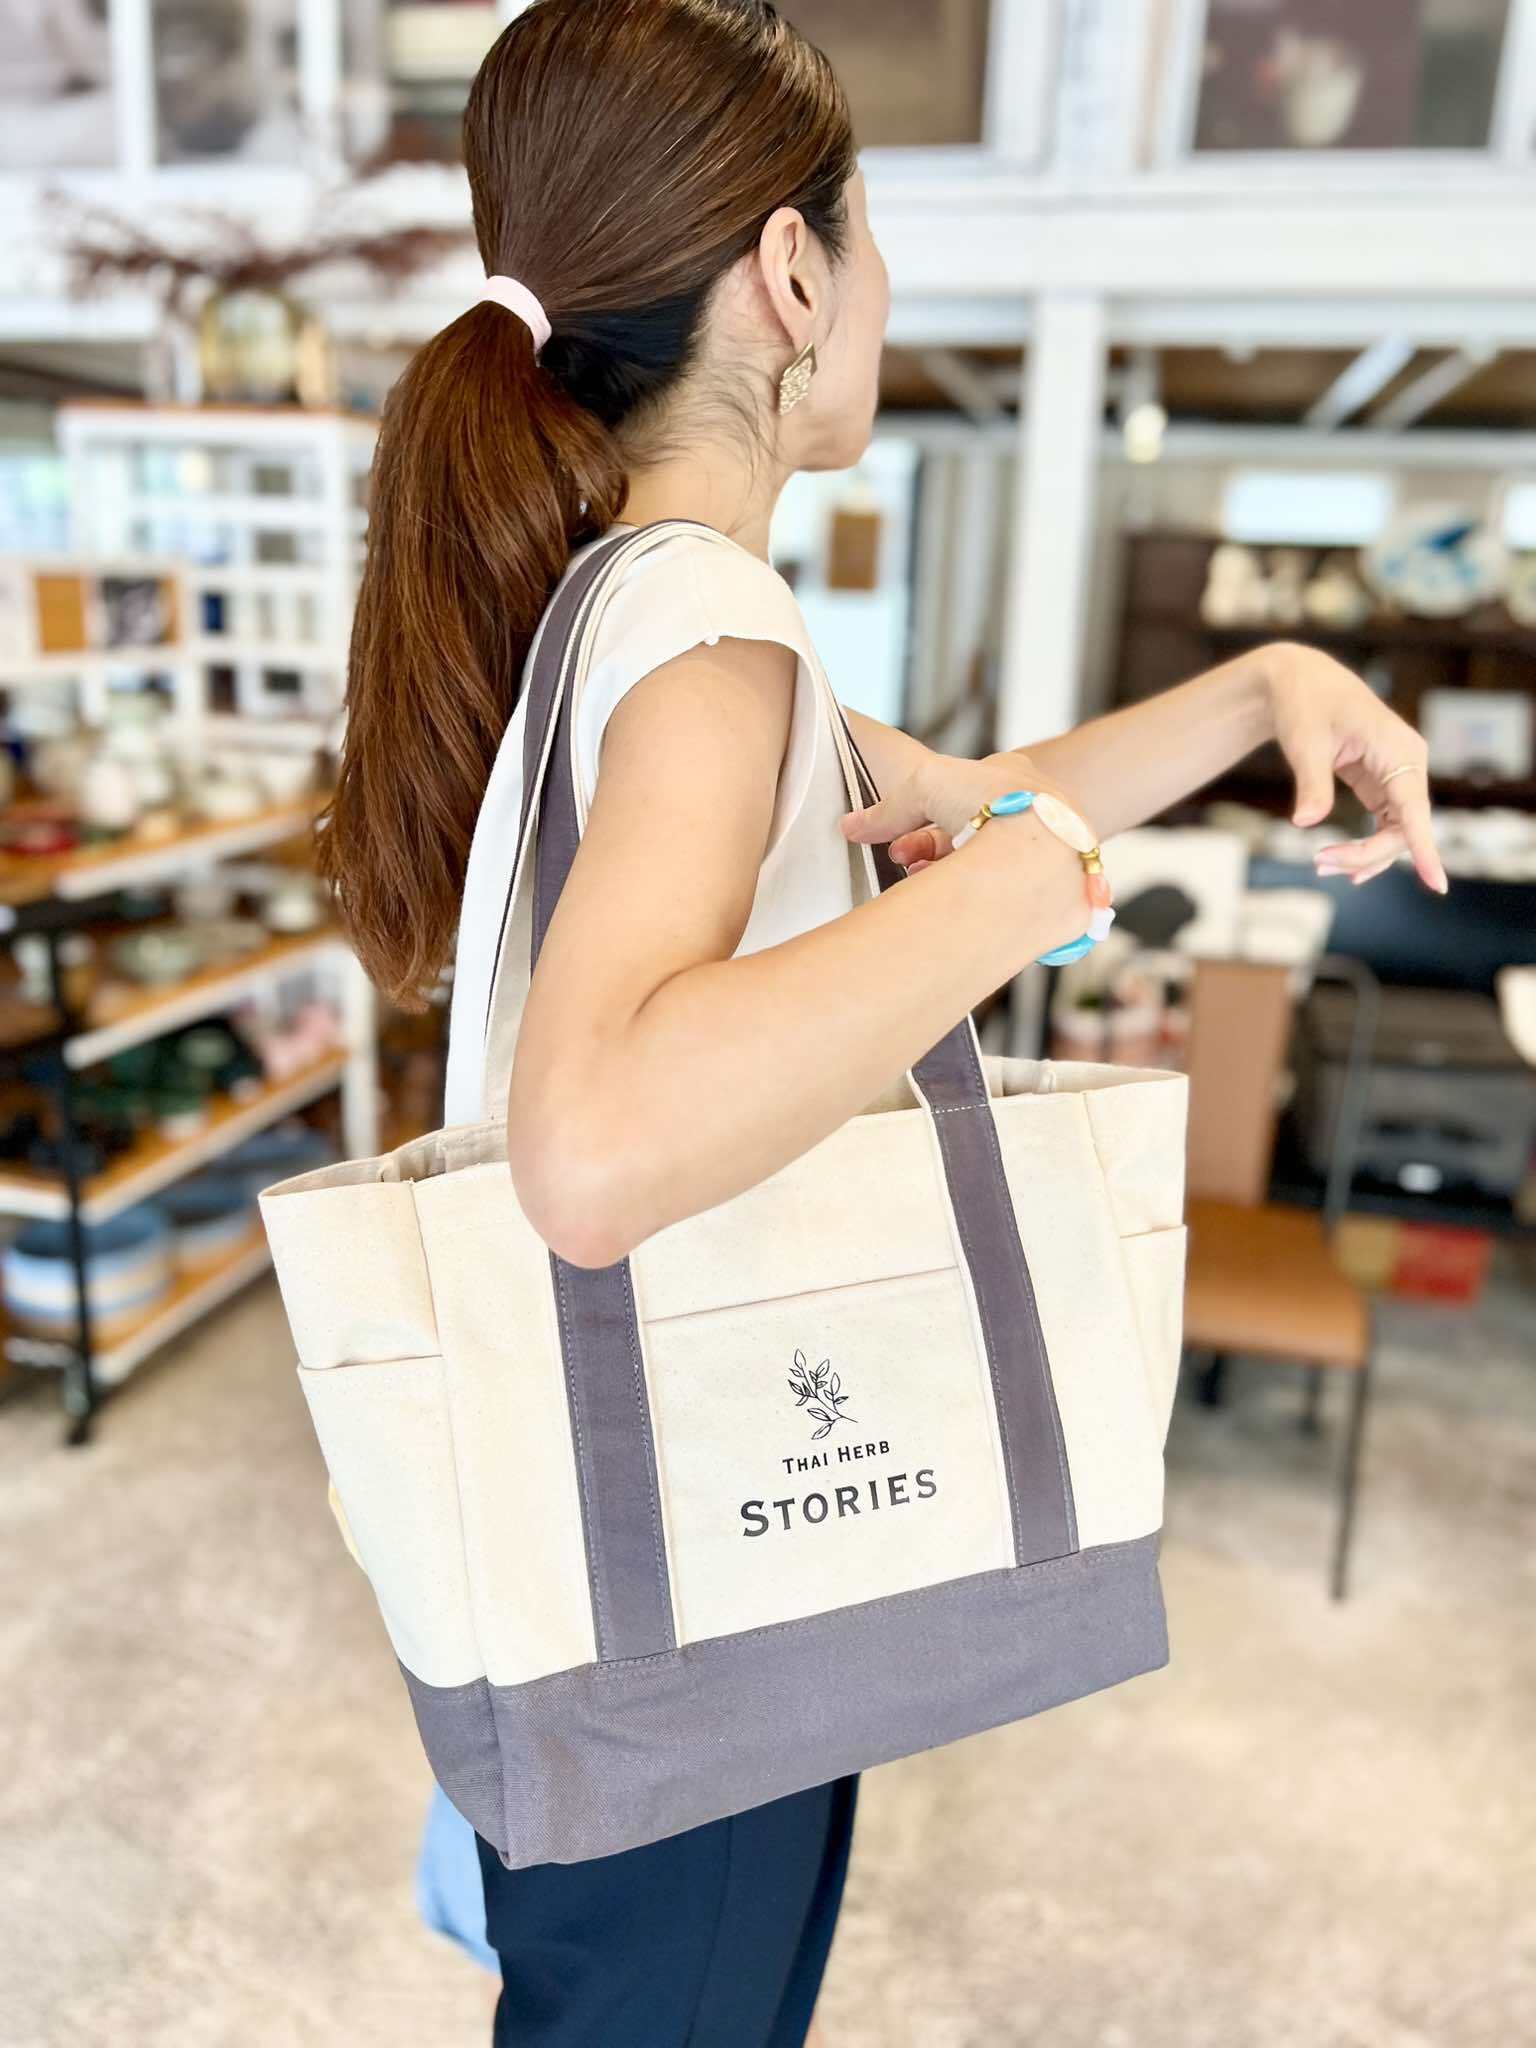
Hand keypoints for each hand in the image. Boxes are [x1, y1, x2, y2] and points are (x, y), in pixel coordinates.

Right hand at [840, 744, 1078, 875]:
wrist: (1044, 852)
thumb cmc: (992, 802)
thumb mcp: (926, 785)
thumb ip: (888, 808)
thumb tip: (850, 826)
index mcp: (1016, 777)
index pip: (962, 795)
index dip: (923, 817)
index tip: (896, 839)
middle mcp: (1036, 814)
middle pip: (971, 833)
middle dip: (930, 848)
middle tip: (901, 860)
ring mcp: (1048, 855)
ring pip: (988, 866)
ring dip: (946, 874)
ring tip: (917, 882)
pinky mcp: (1056, 896)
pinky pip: (1008, 896)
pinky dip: (976, 897)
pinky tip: (949, 902)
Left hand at [1266, 643, 1446, 893]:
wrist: (1299, 680)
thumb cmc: (1306, 704)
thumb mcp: (1305, 743)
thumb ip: (1312, 784)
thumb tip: (1304, 821)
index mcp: (1400, 751)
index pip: (1416, 810)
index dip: (1425, 850)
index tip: (1436, 884)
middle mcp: (1408, 764)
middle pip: (1404, 829)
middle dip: (1366, 854)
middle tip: (1320, 864)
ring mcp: (1398, 774)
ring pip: (1395, 831)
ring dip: (1364, 854)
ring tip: (1322, 865)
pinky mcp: (1382, 782)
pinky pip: (1385, 823)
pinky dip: (1365, 845)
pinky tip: (1344, 863)